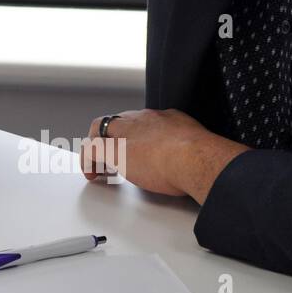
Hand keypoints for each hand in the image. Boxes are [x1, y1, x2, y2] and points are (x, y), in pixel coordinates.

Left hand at [79, 108, 239, 198]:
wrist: (195, 157)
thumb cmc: (202, 158)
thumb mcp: (199, 147)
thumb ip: (190, 149)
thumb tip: (192, 164)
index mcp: (164, 119)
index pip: (140, 122)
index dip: (133, 135)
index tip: (135, 148)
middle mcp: (143, 119)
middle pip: (117, 123)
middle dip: (112, 139)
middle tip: (110, 159)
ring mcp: (127, 132)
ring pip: (101, 131)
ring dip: (99, 149)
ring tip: (99, 168)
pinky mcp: (114, 149)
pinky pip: (91, 149)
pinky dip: (88, 160)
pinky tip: (92, 174)